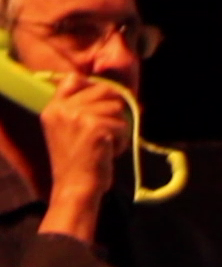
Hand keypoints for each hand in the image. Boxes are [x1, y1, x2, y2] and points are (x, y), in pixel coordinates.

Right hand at [37, 73, 129, 242]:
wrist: (75, 187)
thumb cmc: (76, 163)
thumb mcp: (65, 130)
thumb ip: (76, 109)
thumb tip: (108, 90)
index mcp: (53, 108)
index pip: (74, 79)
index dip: (95, 87)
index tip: (102, 104)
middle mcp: (63, 108)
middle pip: (104, 90)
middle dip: (113, 109)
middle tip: (107, 130)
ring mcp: (79, 116)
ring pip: (117, 109)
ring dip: (118, 128)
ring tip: (105, 145)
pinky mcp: (96, 127)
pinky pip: (123, 126)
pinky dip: (122, 141)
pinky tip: (109, 153)